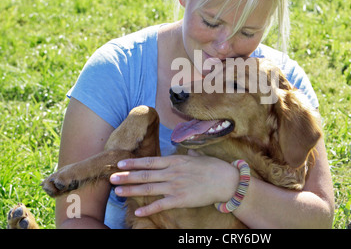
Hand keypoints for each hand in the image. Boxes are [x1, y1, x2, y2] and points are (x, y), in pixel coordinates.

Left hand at [109, 151, 238, 216]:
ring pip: (149, 188)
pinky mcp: (181, 200)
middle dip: (126, 176)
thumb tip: (186, 152)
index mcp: (175, 161)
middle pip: (145, 174)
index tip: (120, 162)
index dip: (133, 162)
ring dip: (132, 190)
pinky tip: (137, 211)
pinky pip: (161, 204)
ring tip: (118, 191)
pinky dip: (148, 208)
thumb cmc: (213, 167)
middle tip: (111, 178)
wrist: (226, 180)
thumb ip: (187, 155)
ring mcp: (175, 186)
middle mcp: (172, 173)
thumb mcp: (197, 157)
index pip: (150, 161)